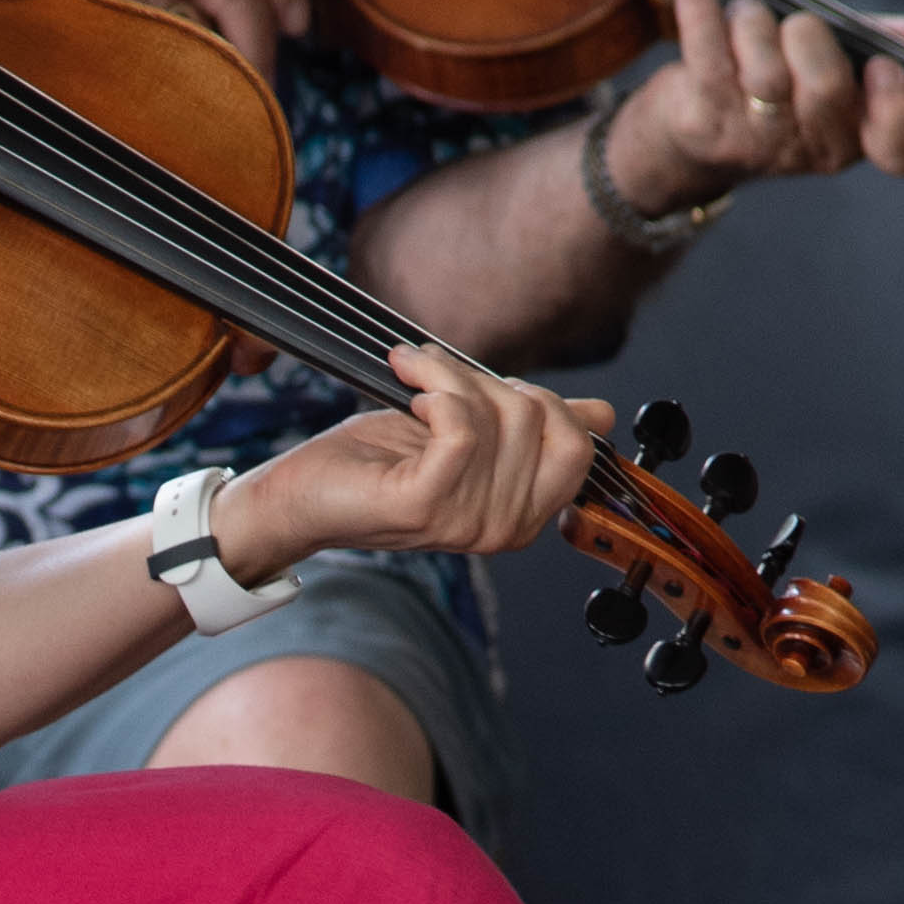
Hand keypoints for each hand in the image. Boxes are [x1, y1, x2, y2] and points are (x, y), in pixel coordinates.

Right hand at [0, 0, 308, 81]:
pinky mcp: (123, 1)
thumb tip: (234, 4)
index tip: (296, 18)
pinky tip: (161, 100)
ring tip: (221, 99)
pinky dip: (180, 83)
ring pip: (218, 27)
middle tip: (269, 71)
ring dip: (227, 67)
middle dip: (268, 35)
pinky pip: (176, 55)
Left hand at [219, 343, 606, 571]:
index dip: (540, 398)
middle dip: (493, 382)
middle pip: (543, 422)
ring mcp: (468, 523)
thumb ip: (530, 425)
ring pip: (498, 416)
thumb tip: (600, 413)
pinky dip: (434, 388)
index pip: (579, 445)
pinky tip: (408, 388)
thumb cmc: (377, 461)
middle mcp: (505, 528)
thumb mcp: (469, 434)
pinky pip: (460, 425)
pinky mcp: (427, 506)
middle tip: (440, 378)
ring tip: (413, 375)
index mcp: (525, 516)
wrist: (303, 494)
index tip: (487, 386)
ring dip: (448, 376)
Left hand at [600, 0, 903, 202]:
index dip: (897, 108)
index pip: (898, 147)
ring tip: (746, 11)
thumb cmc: (778, 82)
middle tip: (797, 23)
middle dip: (811, 39)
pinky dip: (702, 9)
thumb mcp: (843, 62)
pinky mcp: (702, 122)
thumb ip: (898, 44)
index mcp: (856, 136)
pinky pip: (706, 56)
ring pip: (766, 74)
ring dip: (755, 22)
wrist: (687, 134)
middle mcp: (809, 146)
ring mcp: (754, 139)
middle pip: (827, 91)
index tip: (884, 66)